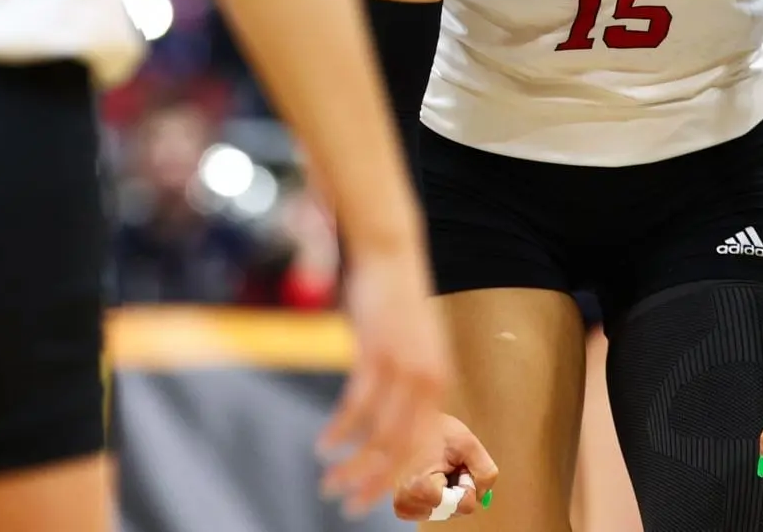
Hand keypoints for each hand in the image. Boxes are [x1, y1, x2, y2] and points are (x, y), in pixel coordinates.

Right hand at [318, 244, 451, 516]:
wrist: (392, 255)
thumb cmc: (396, 304)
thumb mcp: (411, 348)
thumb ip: (408, 385)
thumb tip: (395, 421)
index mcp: (439, 385)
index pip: (427, 449)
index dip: (406, 481)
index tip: (383, 503)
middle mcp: (429, 383)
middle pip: (403, 451)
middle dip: (375, 485)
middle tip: (349, 508)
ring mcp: (404, 368)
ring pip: (379, 435)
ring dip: (351, 466)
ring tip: (328, 485)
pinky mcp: (377, 353)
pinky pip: (357, 405)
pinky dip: (339, 431)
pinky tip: (323, 446)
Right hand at [391, 413, 497, 520]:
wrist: (407, 421)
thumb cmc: (434, 429)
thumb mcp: (468, 443)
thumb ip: (485, 471)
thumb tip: (483, 495)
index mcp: (421, 489)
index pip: (465, 505)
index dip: (467, 482)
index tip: (455, 464)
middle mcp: (407, 503)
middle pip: (453, 511)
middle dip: (457, 490)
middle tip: (446, 466)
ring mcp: (402, 506)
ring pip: (444, 513)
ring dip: (447, 494)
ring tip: (436, 469)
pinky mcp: (401, 507)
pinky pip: (431, 511)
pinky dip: (437, 498)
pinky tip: (429, 478)